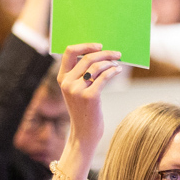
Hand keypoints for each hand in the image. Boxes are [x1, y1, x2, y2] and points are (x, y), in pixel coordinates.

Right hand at [57, 43, 120, 162]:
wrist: (84, 133)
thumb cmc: (84, 110)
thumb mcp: (77, 91)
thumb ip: (82, 75)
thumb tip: (100, 55)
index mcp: (62, 78)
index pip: (69, 52)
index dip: (85, 46)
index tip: (99, 46)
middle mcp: (67, 83)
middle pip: (87, 57)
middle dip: (104, 53)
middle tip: (117, 53)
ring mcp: (77, 90)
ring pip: (97, 66)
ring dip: (110, 62)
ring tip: (118, 64)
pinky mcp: (90, 97)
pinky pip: (104, 77)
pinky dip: (113, 71)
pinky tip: (118, 71)